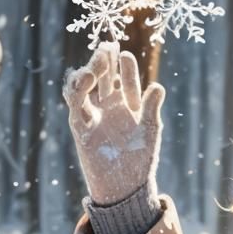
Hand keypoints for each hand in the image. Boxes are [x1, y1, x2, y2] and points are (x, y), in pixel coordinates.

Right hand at [62, 41, 164, 205]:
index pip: (124, 80)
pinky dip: (77, 94)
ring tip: (94, 65)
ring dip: (88, 74)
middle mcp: (108, 107)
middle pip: (103, 78)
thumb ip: (152, 108)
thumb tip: (157, 86)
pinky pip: (75, 108)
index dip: (124, 67)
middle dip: (104, 63)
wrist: (126, 184)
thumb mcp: (150, 130)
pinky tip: (82, 81)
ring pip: (86, 88)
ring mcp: (93, 116)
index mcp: (128, 104)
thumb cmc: (141, 157)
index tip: (124, 54)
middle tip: (106, 48)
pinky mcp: (81, 129)